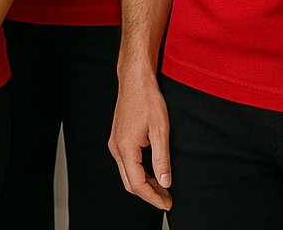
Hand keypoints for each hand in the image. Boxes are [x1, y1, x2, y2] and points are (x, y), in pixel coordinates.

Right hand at [109, 69, 171, 210]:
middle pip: (130, 183)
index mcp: (126, 148)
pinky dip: (139, 172)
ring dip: (144, 184)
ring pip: (127, 174)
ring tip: (163, 187)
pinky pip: (126, 163)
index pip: (137, 184)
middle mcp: (116, 147)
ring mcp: (115, 142)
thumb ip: (162, 159)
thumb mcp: (160, 130)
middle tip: (168, 198)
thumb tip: (165, 183)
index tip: (168, 203)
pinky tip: (152, 171)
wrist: (135, 79)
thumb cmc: (148, 99)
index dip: (153, 198)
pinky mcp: (117, 138)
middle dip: (149, 194)